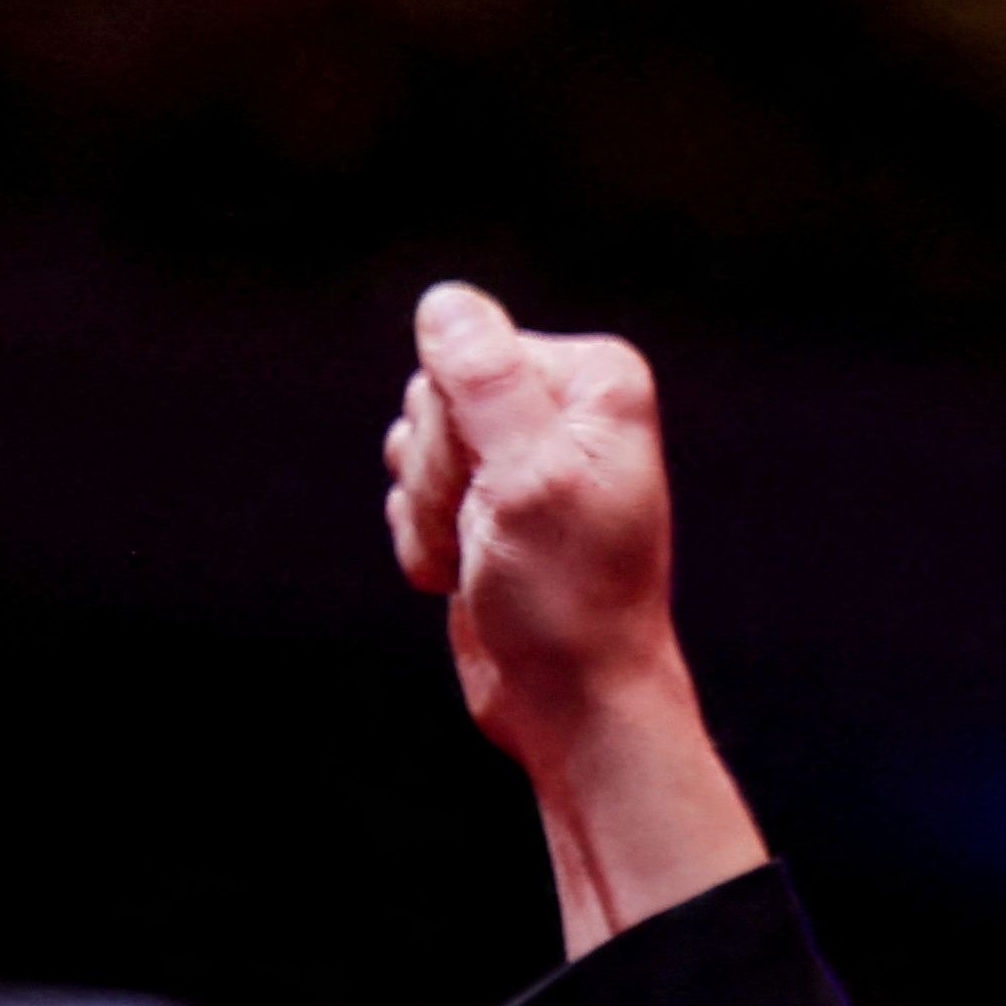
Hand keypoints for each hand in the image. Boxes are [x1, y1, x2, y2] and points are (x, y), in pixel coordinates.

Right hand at [382, 281, 764, 949]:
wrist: (573, 702)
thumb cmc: (568, 603)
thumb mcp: (527, 482)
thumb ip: (484, 383)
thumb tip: (445, 303)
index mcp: (594, 381)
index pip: (466, 354)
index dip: (459, 432)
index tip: (502, 496)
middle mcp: (561, 407)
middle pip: (433, 398)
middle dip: (441, 478)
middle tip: (491, 535)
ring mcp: (522, 456)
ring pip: (413, 446)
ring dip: (427, 515)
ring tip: (482, 560)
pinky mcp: (487, 503)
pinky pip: (411, 490)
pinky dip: (423, 539)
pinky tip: (465, 574)